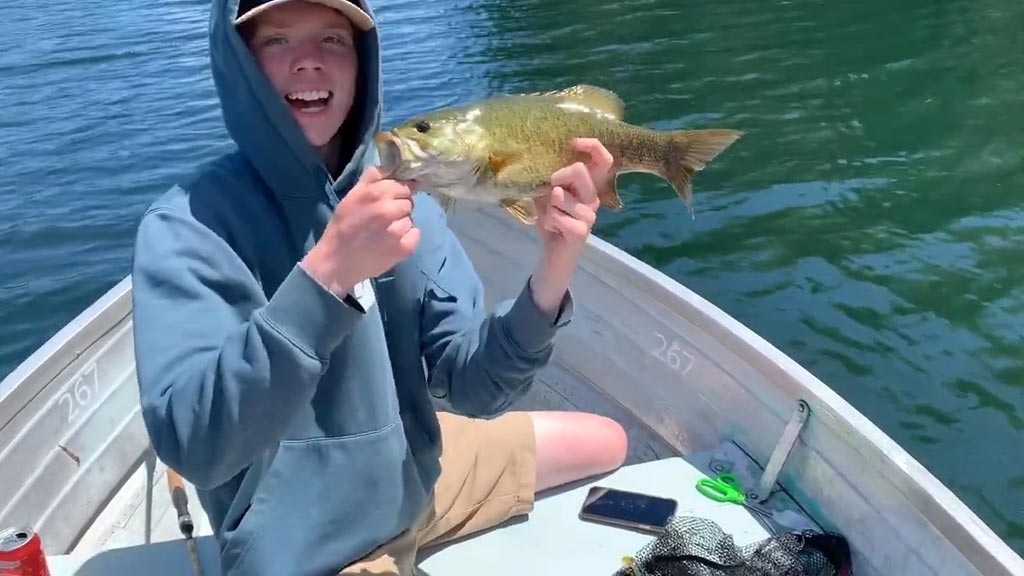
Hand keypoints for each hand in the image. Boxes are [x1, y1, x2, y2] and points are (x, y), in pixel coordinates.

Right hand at [301, 166, 419, 296]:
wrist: (337, 262)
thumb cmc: (342, 227)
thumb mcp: (351, 197)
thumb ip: (370, 179)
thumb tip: (390, 166)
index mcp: (374, 193)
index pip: (402, 184)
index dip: (398, 191)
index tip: (392, 199)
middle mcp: (388, 209)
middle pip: (408, 201)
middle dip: (399, 207)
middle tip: (385, 218)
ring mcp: (398, 229)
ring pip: (410, 218)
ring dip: (402, 223)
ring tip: (385, 232)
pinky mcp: (405, 247)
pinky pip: (415, 233)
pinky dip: (408, 237)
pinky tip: (393, 242)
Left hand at [529, 138, 613, 317]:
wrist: (553, 253)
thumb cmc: (552, 219)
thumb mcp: (547, 194)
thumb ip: (549, 177)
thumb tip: (538, 157)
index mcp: (590, 186)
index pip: (604, 160)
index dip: (592, 146)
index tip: (573, 142)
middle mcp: (594, 198)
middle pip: (578, 170)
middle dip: (556, 176)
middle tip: (551, 190)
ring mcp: (590, 215)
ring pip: (561, 195)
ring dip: (548, 206)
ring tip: (551, 216)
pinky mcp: (581, 231)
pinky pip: (556, 216)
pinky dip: (548, 220)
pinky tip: (553, 228)